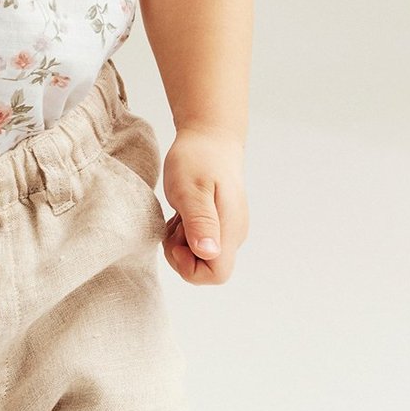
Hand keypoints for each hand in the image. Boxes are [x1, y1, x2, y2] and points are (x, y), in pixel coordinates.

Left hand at [159, 126, 247, 284]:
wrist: (210, 136)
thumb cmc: (198, 158)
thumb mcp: (190, 188)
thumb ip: (200, 221)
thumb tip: (209, 252)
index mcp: (230, 230)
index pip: (216, 275)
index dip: (189, 266)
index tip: (177, 238)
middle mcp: (233, 235)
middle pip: (207, 268)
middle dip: (182, 253)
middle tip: (176, 221)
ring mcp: (228, 229)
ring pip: (201, 256)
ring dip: (181, 241)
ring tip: (179, 211)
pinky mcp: (219, 223)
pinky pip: (199, 243)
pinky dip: (184, 233)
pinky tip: (182, 211)